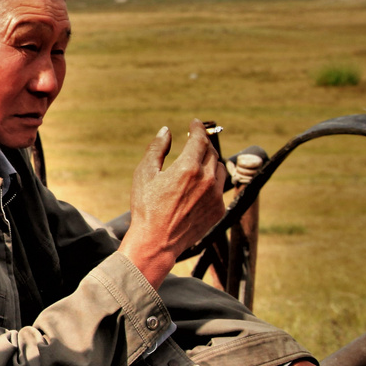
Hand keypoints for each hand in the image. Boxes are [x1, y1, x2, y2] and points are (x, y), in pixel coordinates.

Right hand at [118, 119, 225, 287]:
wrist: (157, 241)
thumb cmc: (146, 207)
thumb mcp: (145, 173)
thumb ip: (157, 148)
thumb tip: (166, 131)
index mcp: (188, 168)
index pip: (200, 139)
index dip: (198, 128)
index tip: (194, 123)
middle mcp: (207, 179)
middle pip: (211, 152)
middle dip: (203, 143)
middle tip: (194, 141)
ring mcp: (216, 196)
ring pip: (220, 168)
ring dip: (210, 161)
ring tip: (196, 163)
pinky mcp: (219, 209)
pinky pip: (219, 188)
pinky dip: (211, 181)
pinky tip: (198, 185)